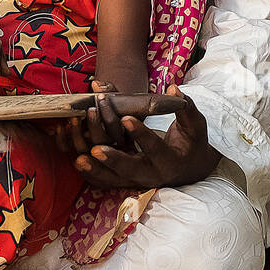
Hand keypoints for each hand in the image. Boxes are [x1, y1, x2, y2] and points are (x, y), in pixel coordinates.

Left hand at [56, 82, 220, 189]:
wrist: (188, 167)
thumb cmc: (192, 142)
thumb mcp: (195, 125)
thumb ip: (185, 107)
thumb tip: (173, 88)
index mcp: (170, 161)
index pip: (155, 148)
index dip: (141, 134)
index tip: (126, 118)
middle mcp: (152, 175)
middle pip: (130, 170)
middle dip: (113, 159)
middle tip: (96, 149)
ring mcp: (137, 180)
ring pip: (114, 179)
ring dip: (96, 168)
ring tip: (79, 157)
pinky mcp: (125, 180)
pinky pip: (105, 180)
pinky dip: (91, 172)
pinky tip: (75, 158)